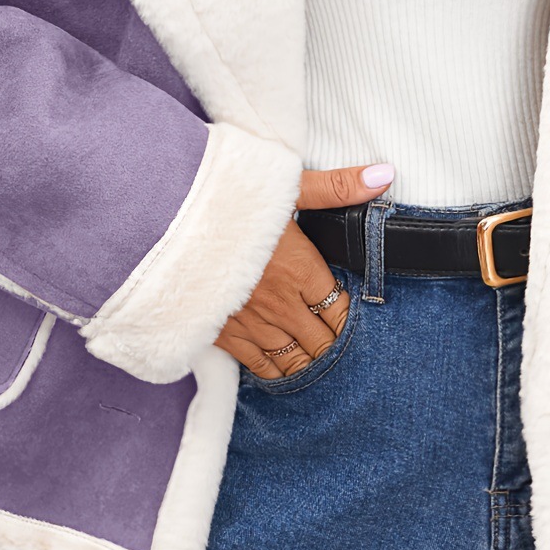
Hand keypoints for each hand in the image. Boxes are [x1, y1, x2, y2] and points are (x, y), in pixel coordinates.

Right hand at [215, 162, 394, 378]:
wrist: (165, 221)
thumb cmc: (227, 198)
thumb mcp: (287, 184)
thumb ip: (338, 186)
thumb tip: (384, 175)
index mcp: (301, 268)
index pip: (341, 308)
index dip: (354, 320)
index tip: (364, 324)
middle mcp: (280, 303)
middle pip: (323, 340)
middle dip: (338, 347)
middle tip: (350, 354)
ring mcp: (251, 322)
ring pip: (295, 358)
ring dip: (313, 364)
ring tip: (327, 371)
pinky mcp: (221, 333)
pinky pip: (259, 364)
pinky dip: (277, 372)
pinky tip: (287, 374)